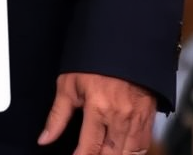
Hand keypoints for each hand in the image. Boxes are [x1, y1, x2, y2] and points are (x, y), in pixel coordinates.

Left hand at [38, 71, 155, 153]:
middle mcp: (120, 117)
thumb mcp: (69, 84)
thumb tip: (44, 139)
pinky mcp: (148, 121)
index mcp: (99, 108)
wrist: (123, 48)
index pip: (90, 147)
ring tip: (101, 153)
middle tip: (87, 154)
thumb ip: (57, 115)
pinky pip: (142, 148)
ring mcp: (137, 121)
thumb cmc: (92, 64)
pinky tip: (120, 153)